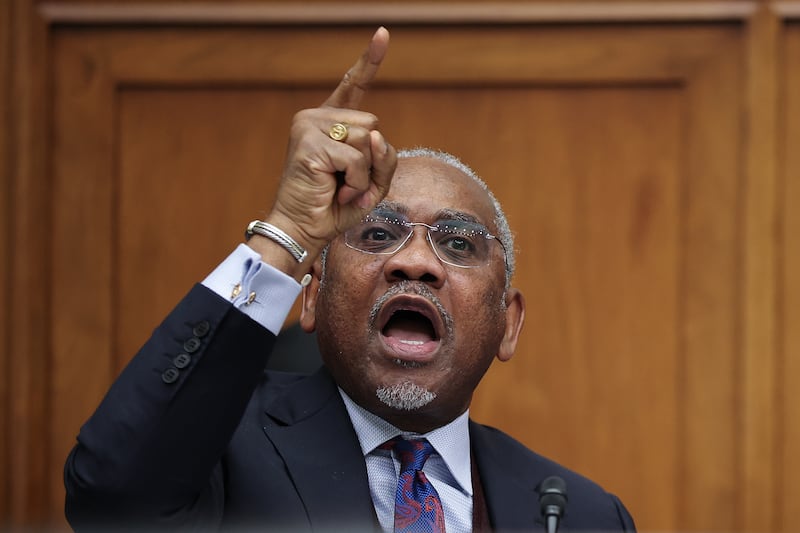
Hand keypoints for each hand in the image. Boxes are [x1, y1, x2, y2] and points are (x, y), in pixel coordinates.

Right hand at [265, 27, 397, 263]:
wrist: (303, 230)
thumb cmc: (334, 208)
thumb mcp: (371, 181)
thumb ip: (382, 156)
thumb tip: (376, 133)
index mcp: (330, 123)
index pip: (353, 86)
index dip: (368, 61)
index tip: (383, 33)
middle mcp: (316, 117)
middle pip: (374, 125)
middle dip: (372, 161)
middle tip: (349, 184)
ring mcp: (309, 126)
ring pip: (369, 140)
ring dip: (364, 174)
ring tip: (341, 188)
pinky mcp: (309, 141)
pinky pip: (358, 158)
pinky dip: (357, 182)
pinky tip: (338, 191)